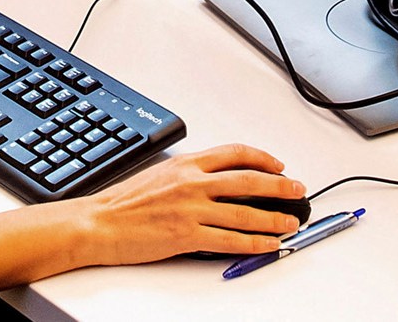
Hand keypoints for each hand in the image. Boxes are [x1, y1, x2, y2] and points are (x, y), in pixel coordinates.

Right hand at [70, 144, 304, 265]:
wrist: (100, 222)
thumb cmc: (126, 201)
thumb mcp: (161, 174)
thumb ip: (191, 174)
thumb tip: (217, 180)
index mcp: (187, 163)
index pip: (234, 153)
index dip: (262, 158)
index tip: (278, 165)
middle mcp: (192, 182)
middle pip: (247, 180)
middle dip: (279, 186)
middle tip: (297, 190)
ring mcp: (191, 209)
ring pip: (244, 212)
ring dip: (273, 218)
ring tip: (291, 222)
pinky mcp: (187, 236)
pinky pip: (230, 240)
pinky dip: (254, 243)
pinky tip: (267, 244)